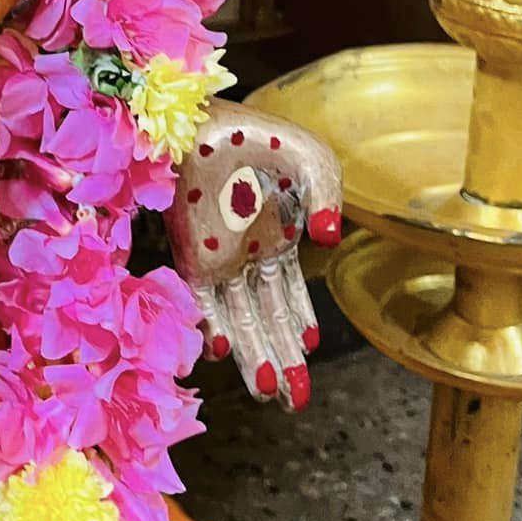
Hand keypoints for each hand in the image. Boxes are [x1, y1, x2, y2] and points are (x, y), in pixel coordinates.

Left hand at [165, 102, 341, 409]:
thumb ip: (330, 197)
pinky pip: (201, 298)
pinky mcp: (191, 252)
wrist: (202, 116)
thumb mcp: (312, 160)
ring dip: (253, 355)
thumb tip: (330, 241)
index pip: (289, 295)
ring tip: (269, 393)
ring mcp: (218, 257)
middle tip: (294, 404)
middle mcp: (246, 257)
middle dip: (282, 361)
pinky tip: (222, 350)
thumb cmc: (256, 135)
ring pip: (239, 319)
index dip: (299, 321)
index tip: (308, 348)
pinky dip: (212, 324)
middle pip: (267, 319)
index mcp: (276, 240)